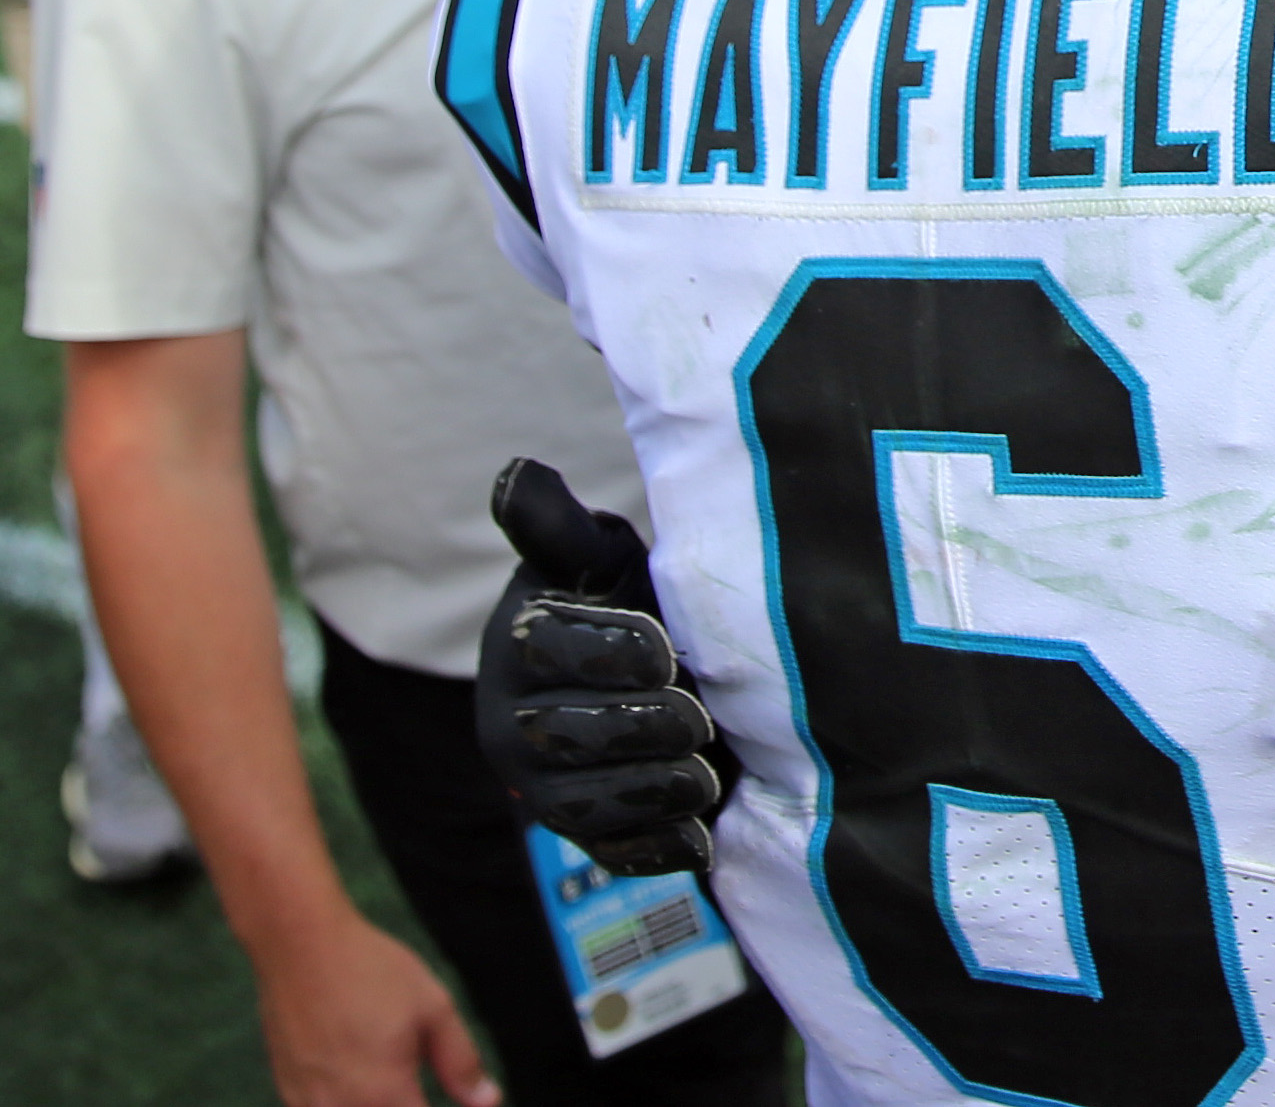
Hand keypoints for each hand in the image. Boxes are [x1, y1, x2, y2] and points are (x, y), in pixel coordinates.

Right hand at [253, 910, 497, 1106]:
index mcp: (385, 1095)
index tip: (447, 1099)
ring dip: (378, 1106)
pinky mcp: (288, 1092)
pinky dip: (347, 1105)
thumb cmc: (372, 972)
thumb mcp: (434, 1008)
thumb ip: (460, 1061)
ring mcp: (308, 1104)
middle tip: (415, 1090)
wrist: (301, 947)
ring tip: (395, 1088)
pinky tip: (359, 1087)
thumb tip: (488, 1100)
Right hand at [477, 458, 721, 876]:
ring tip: (708, 774)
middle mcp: (514, 723)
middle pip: (561, 738)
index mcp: (519, 645)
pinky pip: (609, 852)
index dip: (607, 652)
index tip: (667, 649)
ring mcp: (544, 787)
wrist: (665, 674)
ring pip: (583, 805)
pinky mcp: (585, 833)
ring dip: (651, 791)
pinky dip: (656, 850)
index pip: (546, 652)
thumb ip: (562, 529)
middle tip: (700, 716)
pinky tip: (701, 837)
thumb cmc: (632, 600)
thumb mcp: (604, 558)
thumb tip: (516, 473)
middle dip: (636, 729)